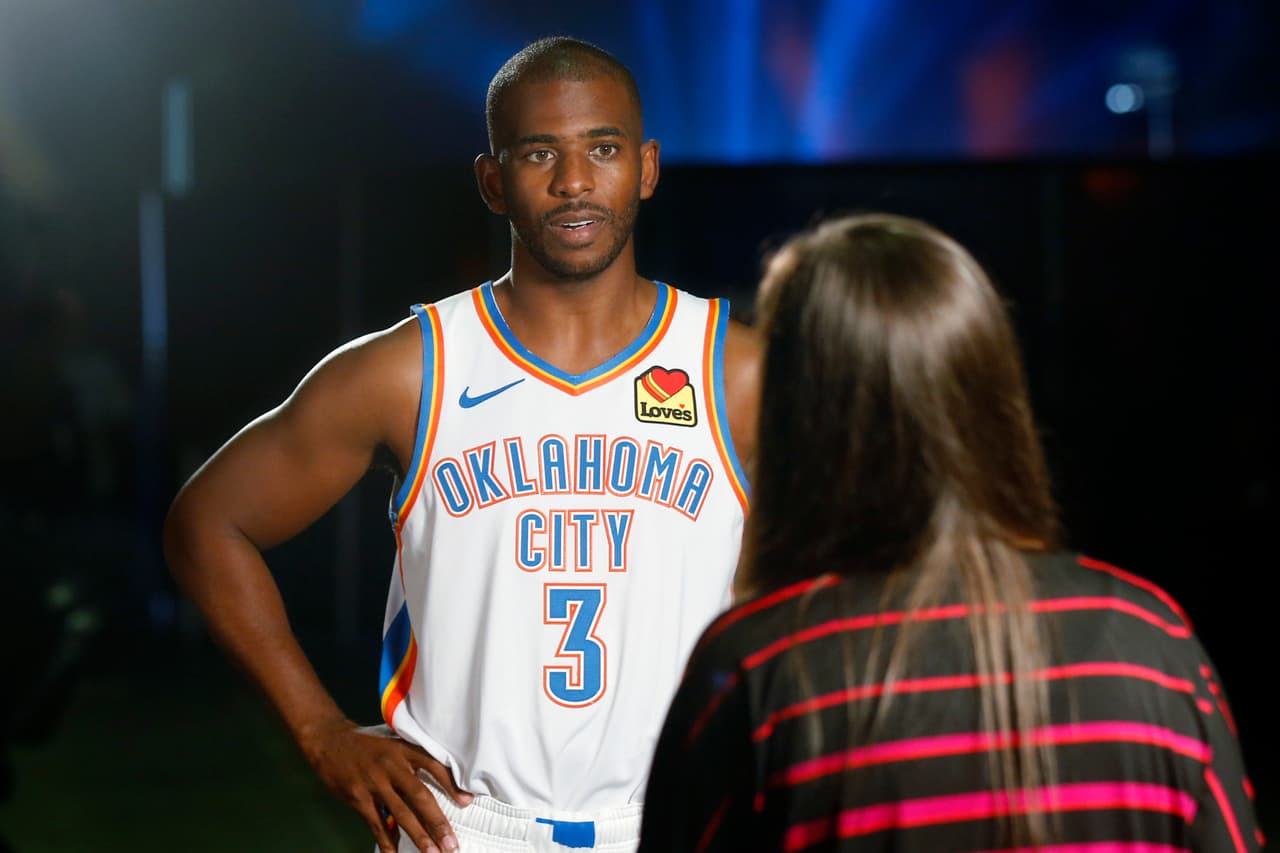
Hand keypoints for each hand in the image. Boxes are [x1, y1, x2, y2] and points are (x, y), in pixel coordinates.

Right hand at [299, 719, 472, 852]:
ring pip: (401, 814)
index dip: (452, 785)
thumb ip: (411, 760)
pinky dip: (387, 841)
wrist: (329, 740)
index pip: (434, 766)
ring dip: (418, 836)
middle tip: (452, 843)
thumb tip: (437, 784)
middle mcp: (392, 766)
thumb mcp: (392, 743)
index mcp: (404, 750)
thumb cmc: (366, 744)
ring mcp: (374, 783)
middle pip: (420, 797)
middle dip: (438, 822)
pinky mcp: (358, 798)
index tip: (467, 802)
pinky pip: (376, 824)